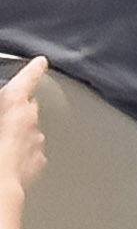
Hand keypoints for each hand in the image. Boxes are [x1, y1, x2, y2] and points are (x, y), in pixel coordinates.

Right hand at [0, 57, 44, 203]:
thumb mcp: (2, 112)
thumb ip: (5, 107)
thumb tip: (6, 107)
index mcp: (14, 105)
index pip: (27, 80)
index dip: (32, 71)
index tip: (40, 63)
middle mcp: (30, 121)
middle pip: (28, 108)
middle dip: (19, 110)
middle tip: (3, 118)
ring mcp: (36, 144)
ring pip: (30, 132)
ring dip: (18, 135)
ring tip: (0, 145)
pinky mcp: (37, 165)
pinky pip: (29, 154)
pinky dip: (21, 155)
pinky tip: (6, 163)